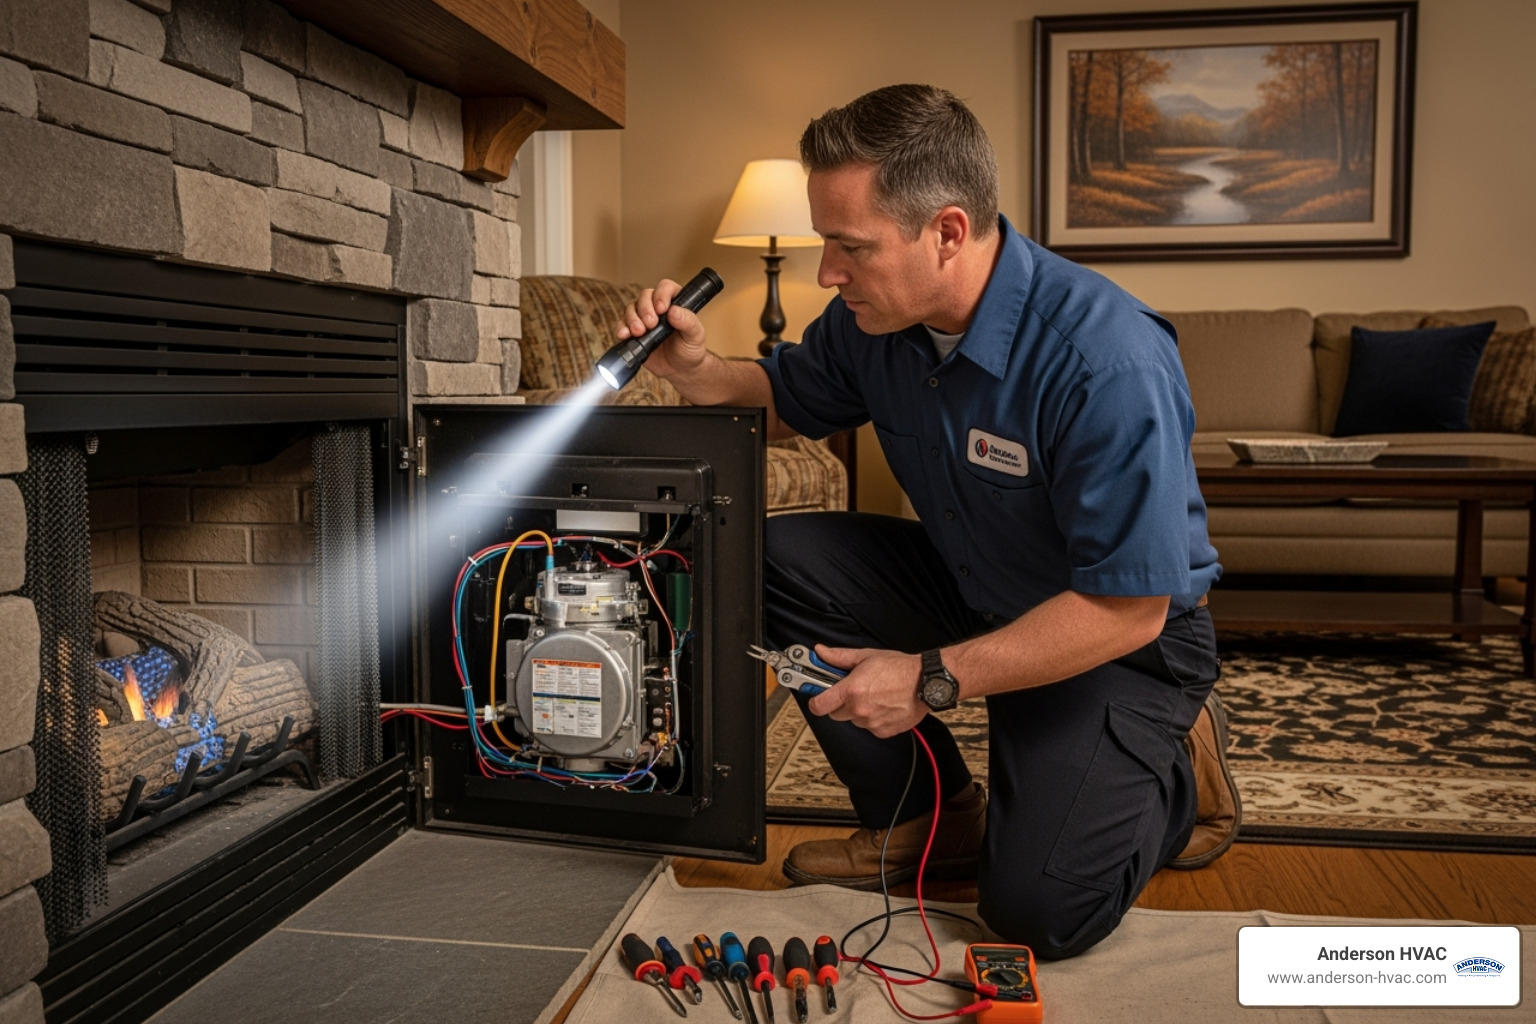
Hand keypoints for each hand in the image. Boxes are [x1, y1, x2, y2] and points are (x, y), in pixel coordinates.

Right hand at [615, 280, 708, 379]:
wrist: (680, 370)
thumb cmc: (690, 350)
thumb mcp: (695, 335)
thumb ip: (688, 322)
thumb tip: (674, 311)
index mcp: (675, 302)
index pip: (665, 287)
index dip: (661, 295)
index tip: (662, 309)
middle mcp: (657, 308)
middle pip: (645, 296)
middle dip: (645, 309)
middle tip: (651, 324)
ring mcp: (643, 319)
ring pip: (631, 308)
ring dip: (632, 319)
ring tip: (639, 332)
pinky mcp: (633, 333)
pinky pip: (622, 325)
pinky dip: (621, 328)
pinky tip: (625, 335)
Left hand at [805, 645, 926, 738]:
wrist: (926, 682)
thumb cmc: (899, 668)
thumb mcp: (865, 656)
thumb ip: (838, 657)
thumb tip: (820, 652)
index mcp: (851, 690)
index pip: (819, 706)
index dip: (815, 701)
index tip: (817, 696)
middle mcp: (859, 709)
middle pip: (835, 714)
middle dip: (841, 703)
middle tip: (854, 690)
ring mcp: (871, 723)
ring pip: (854, 721)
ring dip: (858, 711)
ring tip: (874, 696)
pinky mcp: (883, 731)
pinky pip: (870, 727)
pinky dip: (873, 719)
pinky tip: (884, 705)